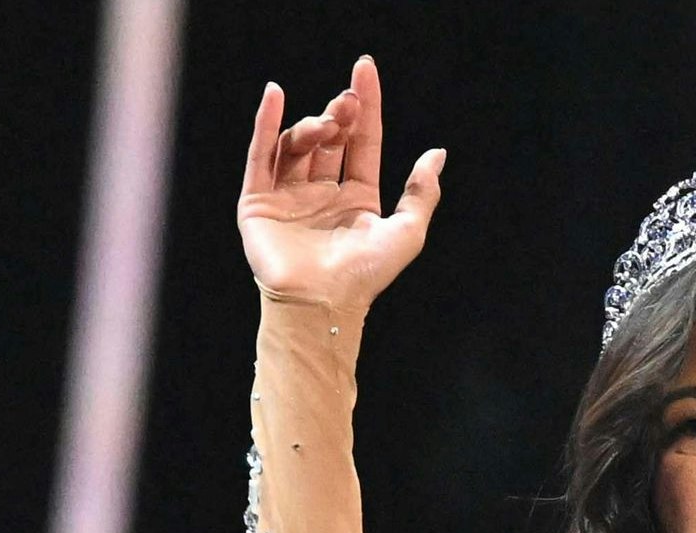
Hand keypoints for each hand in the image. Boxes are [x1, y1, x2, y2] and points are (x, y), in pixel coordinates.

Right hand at [238, 58, 445, 320]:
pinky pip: (260, 156)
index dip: (366, 105)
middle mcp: (321, 195)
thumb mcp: (407, 232)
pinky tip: (274, 96)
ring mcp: (288, 197)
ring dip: (312, 126)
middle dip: (339, 116)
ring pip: (297, 145)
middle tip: (348, 103)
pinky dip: (266, 125)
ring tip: (326, 125)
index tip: (365, 68)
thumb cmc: (366, 275)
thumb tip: (437, 154)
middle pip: (330, 140)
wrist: (322, 302)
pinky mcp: (258, 203)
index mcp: (356, 200)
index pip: (362, 141)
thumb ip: (421, 192)